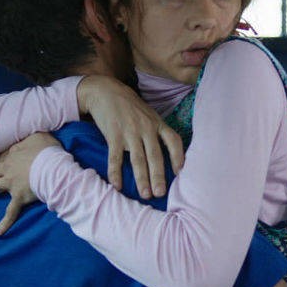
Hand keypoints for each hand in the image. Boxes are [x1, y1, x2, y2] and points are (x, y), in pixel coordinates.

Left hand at [0, 132, 59, 235]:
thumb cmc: (47, 151)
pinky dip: (3, 223)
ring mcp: (12, 186)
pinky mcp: (18, 198)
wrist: (51, 167)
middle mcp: (8, 171)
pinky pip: (10, 213)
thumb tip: (25, 138)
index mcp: (12, 156)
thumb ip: (29, 136)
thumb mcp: (38, 136)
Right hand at [77, 75, 183, 198]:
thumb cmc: (131, 107)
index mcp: (157, 123)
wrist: (106, 91)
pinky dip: (116, 172)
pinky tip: (117, 185)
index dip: (178, 157)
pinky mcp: (113, 135)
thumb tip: (169, 156)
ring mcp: (130, 132)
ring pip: (137, 159)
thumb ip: (158, 132)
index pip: (174, 140)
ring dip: (141, 178)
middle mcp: (146, 128)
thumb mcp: (149, 115)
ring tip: (145, 194)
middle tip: (161, 193)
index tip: (180, 173)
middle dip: (159, 176)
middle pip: (155, 155)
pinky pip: (115, 157)